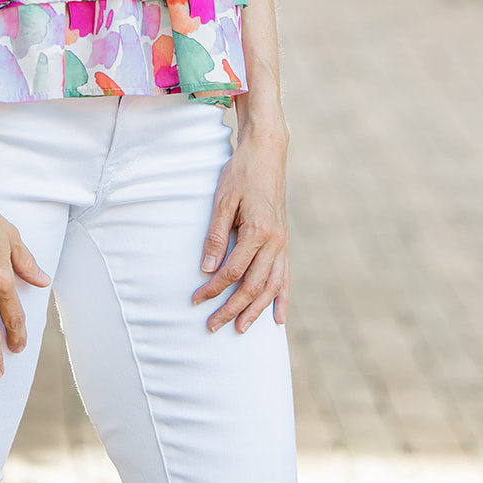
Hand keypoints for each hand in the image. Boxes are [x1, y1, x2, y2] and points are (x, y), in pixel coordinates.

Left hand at [191, 127, 288, 333]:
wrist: (267, 152)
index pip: (233, 271)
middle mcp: (275, 241)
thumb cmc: (240, 172)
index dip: (214, 289)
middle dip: (232, 309)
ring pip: (271, 286)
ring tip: (241, 329)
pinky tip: (278, 318)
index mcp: (258, 231)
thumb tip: (206, 268)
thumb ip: (216, 235)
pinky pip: (285, 276)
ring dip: (256, 311)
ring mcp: (283, 242)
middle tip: (213, 326)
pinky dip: (282, 298)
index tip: (196, 300)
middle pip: (253, 286)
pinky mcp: (284, 240)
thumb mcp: (222, 199)